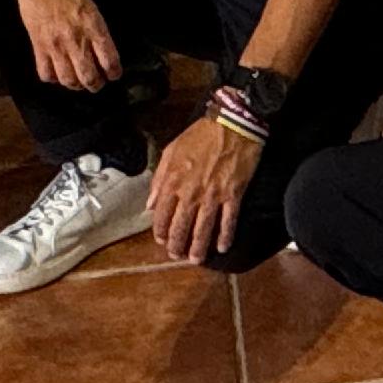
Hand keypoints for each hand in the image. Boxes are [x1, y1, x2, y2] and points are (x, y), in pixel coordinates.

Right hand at [18, 0, 120, 92]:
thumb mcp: (90, 5)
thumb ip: (95, 28)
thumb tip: (99, 50)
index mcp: (94, 25)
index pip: (109, 60)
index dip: (114, 72)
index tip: (113, 74)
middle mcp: (76, 38)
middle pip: (89, 76)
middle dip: (95, 84)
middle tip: (96, 82)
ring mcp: (55, 44)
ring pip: (68, 80)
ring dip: (75, 85)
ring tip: (77, 81)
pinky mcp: (37, 44)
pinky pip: (46, 73)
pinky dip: (53, 78)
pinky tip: (56, 71)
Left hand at [148, 115, 259, 263]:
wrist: (232, 122)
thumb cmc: (202, 133)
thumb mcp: (172, 149)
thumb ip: (159, 178)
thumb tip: (150, 203)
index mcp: (173, 180)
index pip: (161, 214)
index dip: (160, 231)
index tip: (161, 240)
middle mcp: (190, 192)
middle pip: (181, 226)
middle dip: (177, 244)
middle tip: (177, 255)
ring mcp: (212, 195)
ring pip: (203, 229)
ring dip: (198, 247)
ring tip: (196, 259)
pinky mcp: (233, 194)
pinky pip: (228, 220)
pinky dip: (225, 236)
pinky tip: (223, 247)